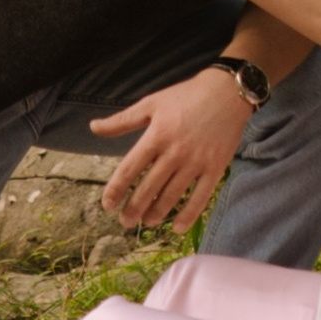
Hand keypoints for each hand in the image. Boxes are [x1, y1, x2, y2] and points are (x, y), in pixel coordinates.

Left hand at [89, 63, 254, 232]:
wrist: (227, 92)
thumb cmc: (185, 96)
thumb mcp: (151, 103)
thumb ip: (121, 120)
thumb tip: (93, 127)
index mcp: (156, 135)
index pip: (130, 168)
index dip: (116, 189)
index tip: (107, 204)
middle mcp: (175, 152)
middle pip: (149, 187)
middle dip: (134, 208)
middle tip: (125, 221)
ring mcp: (196, 162)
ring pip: (172, 195)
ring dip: (157, 213)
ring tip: (147, 222)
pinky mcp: (215, 168)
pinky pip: (201, 197)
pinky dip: (188, 215)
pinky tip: (177, 227)